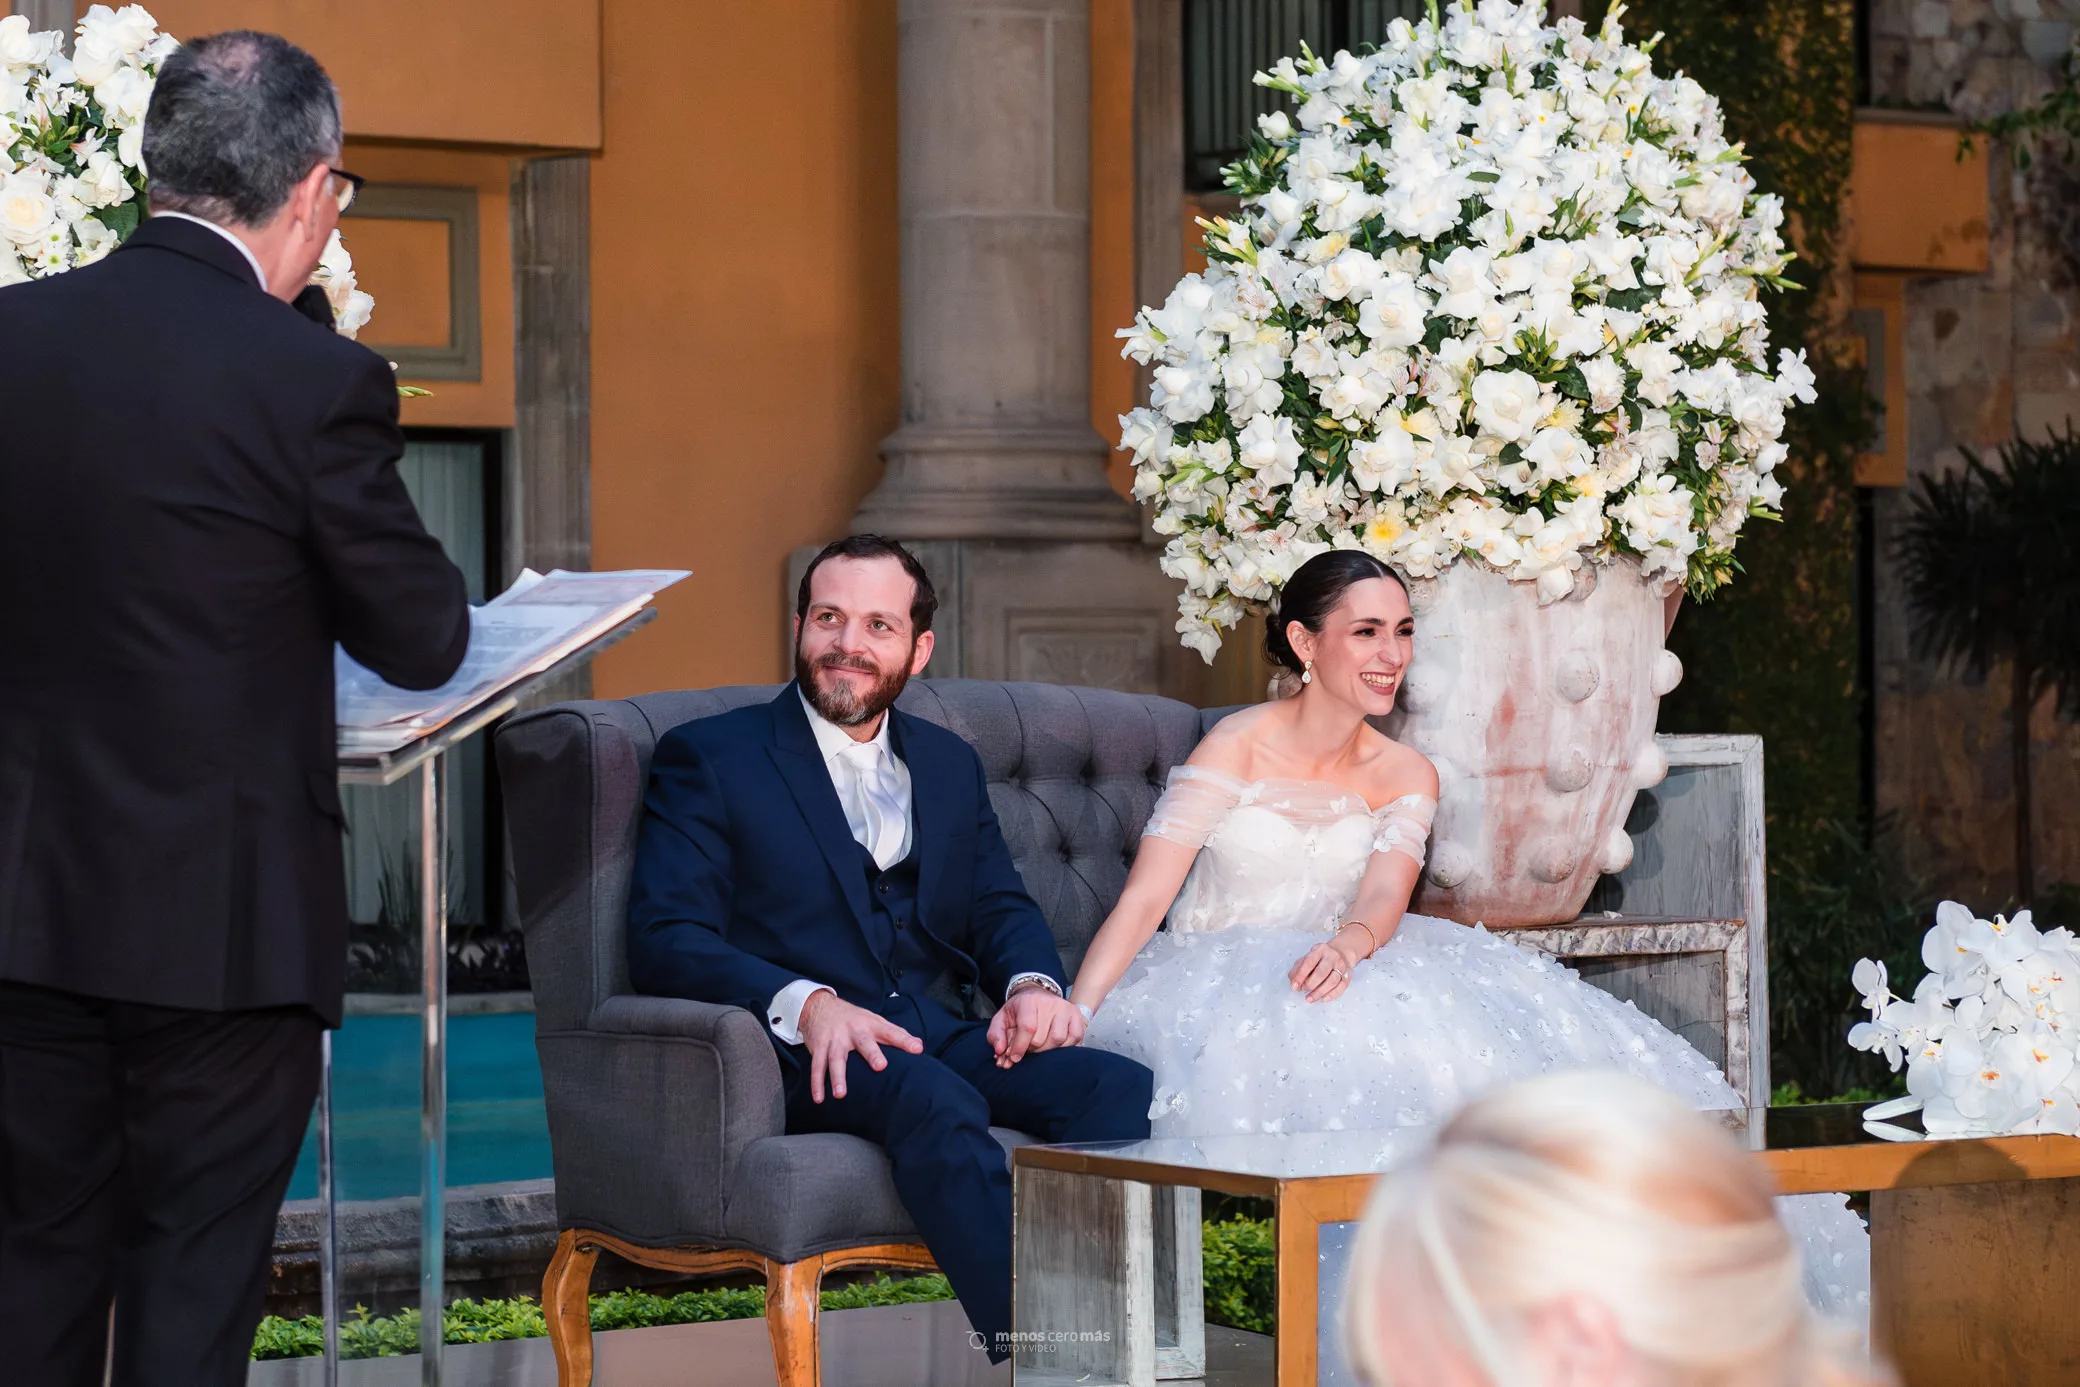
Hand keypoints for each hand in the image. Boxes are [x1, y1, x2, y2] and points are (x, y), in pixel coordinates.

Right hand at [798, 990, 922, 1102]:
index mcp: (870, 1025)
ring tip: (841, 1094)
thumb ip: (896, 1034)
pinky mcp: (819, 1047)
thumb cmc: (854, 1018)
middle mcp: (853, 1031)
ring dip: (838, 1076)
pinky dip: (817, 1083)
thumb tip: (919, 1046)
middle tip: (881, 1066)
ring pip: (836, 1058)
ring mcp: (835, 1039)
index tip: (917, 1049)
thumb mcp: (875, 1021)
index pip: (891, 1032)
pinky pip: (817, 1066)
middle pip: (863, 1042)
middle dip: (872, 1054)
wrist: (820, 1006)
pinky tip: (819, 1098)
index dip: (904, 1040)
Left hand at [987, 982, 1085, 1066]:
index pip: (1028, 1027)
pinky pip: (1074, 1039)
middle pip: (1042, 1038)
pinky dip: (1064, 1047)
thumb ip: (995, 1035)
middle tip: (1027, 1048)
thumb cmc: (1019, 1011)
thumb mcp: (1002, 1019)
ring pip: (1058, 1040)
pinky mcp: (1077, 1017)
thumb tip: (1000, 1051)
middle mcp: (1050, 1003)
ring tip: (1040, 1047)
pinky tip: (1054, 1046)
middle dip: (1031, 1050)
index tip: (1014, 1058)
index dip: (1019, 1047)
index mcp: (1029, 1001)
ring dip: (1047, 1050)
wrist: (1037, 995)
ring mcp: (1066, 1009)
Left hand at [1289, 938, 1360, 1003]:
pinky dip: (1332, 995)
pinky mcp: (1348, 976)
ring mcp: (1342, 966)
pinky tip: (1323, 999)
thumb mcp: (1307, 958)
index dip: (1300, 976)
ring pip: (1332, 981)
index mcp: (1320, 950)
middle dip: (1310, 984)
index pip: (1309, 963)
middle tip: (1303, 990)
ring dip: (1319, 992)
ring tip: (1310, 998)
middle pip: (1321, 973)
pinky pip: (1341, 987)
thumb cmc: (1320, 958)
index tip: (1294, 986)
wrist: (1341, 952)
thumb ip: (1298, 969)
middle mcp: (1332, 956)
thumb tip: (1293, 983)